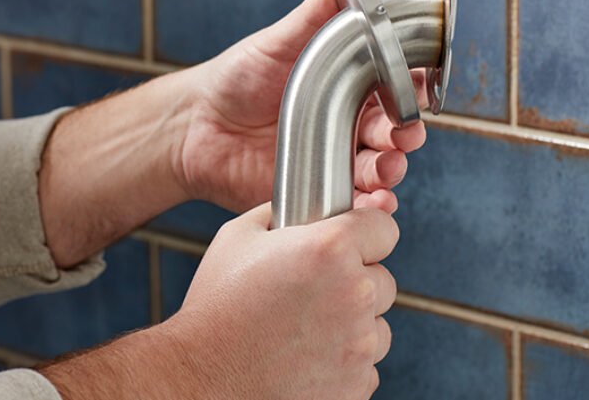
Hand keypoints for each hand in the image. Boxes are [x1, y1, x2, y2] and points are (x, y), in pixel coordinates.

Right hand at [40, 203, 398, 398]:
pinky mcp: (357, 384)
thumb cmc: (216, 307)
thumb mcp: (237, 237)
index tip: (350, 245)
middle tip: (312, 291)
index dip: (365, 235)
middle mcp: (353, 294)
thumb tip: (303, 207)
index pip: (385, 229)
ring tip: (305, 328)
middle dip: (354, 282)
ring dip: (352, 324)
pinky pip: (365, 365)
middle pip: (383, 280)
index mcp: (330, 248)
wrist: (203, 376)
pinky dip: (343, 360)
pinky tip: (305, 355)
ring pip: (377, 325)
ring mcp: (359, 345)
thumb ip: (281, 213)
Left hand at [177, 0, 429, 213]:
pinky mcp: (321, 192)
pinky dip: (370, 205)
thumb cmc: (236, 78)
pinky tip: (374, 202)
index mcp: (349, 83)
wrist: (195, 128)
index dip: (415, 88)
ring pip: (382, 166)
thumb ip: (316, 12)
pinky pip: (355, 203)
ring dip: (393, 168)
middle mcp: (350, 122)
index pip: (398, 84)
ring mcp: (337, 158)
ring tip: (386, 167)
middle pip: (397, 129)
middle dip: (407, 133)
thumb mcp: (278, 40)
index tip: (421, 88)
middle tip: (403, 135)